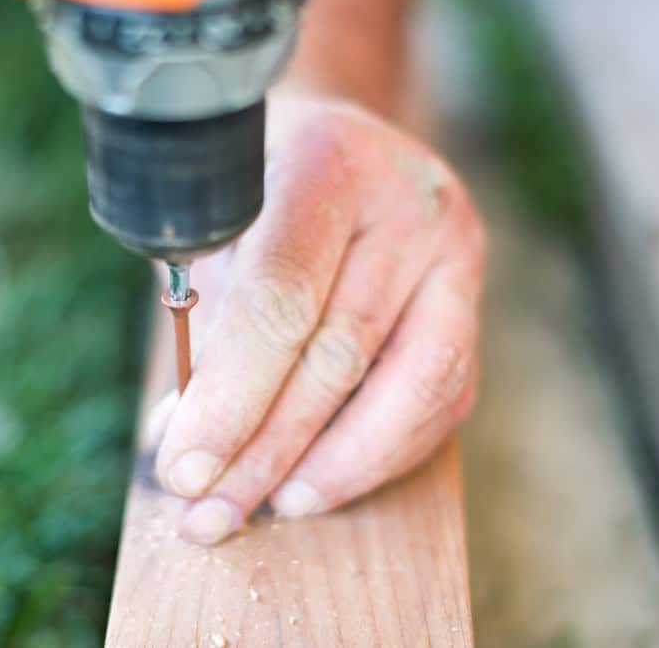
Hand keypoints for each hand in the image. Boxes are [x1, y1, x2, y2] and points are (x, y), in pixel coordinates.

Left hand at [149, 90, 485, 544]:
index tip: (184, 468)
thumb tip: (184, 438)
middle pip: (339, 353)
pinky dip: (377, 454)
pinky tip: (317, 481)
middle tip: (206, 513)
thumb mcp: (216, 226)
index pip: (280, 297)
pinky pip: (441, 398)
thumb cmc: (258, 187)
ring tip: (263, 508)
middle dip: (265, 450)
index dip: (231, 396)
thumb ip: (205, 319)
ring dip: (329, 468)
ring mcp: (457, 252)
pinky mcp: (474, 300)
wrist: (339, 145)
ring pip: (408, 388)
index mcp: (330, 161)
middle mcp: (411, 202)